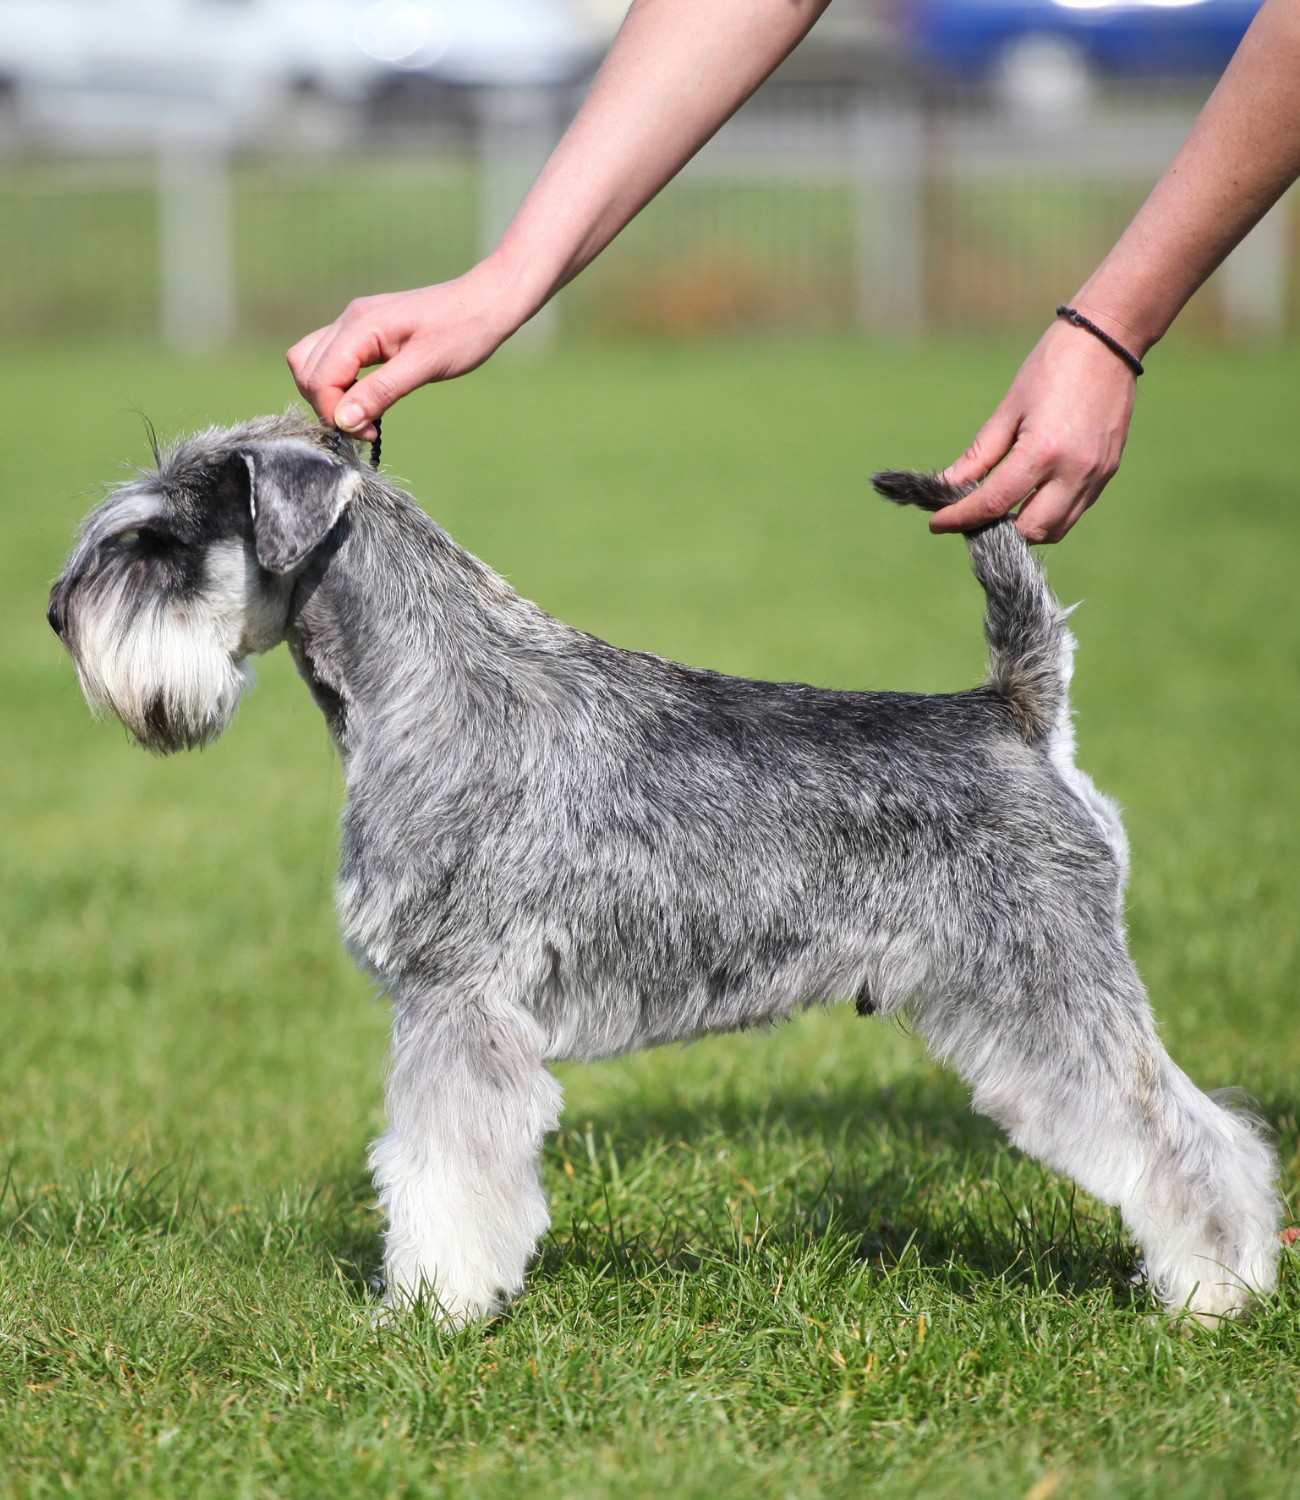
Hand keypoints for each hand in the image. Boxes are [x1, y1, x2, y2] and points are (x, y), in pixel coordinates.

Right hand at [287, 262, 529, 438]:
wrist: (488, 302)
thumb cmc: (464, 331)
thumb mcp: (425, 366)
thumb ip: (381, 392)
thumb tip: (343, 421)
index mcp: (360, 326)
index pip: (319, 378)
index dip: (334, 413)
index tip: (368, 434)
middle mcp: (349, 320)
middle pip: (307, 370)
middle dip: (328, 406)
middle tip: (366, 430)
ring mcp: (354, 323)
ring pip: (313, 363)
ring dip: (329, 396)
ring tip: (365, 417)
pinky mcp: (366, 332)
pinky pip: (334, 360)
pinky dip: (341, 384)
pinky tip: (369, 400)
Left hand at [932, 317, 1138, 542]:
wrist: (1109, 341)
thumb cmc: (1053, 366)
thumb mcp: (1009, 410)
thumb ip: (979, 456)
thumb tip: (947, 485)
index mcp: (1043, 451)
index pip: (994, 503)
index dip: (960, 518)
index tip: (937, 524)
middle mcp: (1074, 470)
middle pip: (1029, 530)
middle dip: (997, 529)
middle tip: (974, 515)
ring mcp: (1096, 474)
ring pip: (1056, 530)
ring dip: (1026, 527)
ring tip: (1003, 509)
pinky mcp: (1108, 472)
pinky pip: (1074, 510)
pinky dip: (1049, 514)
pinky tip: (1030, 496)